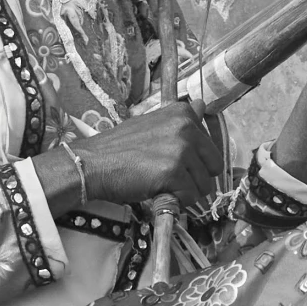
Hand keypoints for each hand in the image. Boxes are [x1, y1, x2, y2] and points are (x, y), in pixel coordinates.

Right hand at [64, 102, 224, 206]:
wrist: (93, 163)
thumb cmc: (121, 148)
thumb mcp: (153, 124)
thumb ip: (181, 120)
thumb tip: (203, 104)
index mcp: (184, 113)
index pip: (212, 148)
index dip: (196, 162)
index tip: (175, 163)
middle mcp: (186, 127)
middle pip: (213, 167)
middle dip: (195, 179)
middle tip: (169, 177)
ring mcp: (181, 150)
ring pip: (203, 185)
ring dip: (185, 191)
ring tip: (160, 183)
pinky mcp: (174, 172)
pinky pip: (189, 197)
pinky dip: (176, 201)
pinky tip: (157, 191)